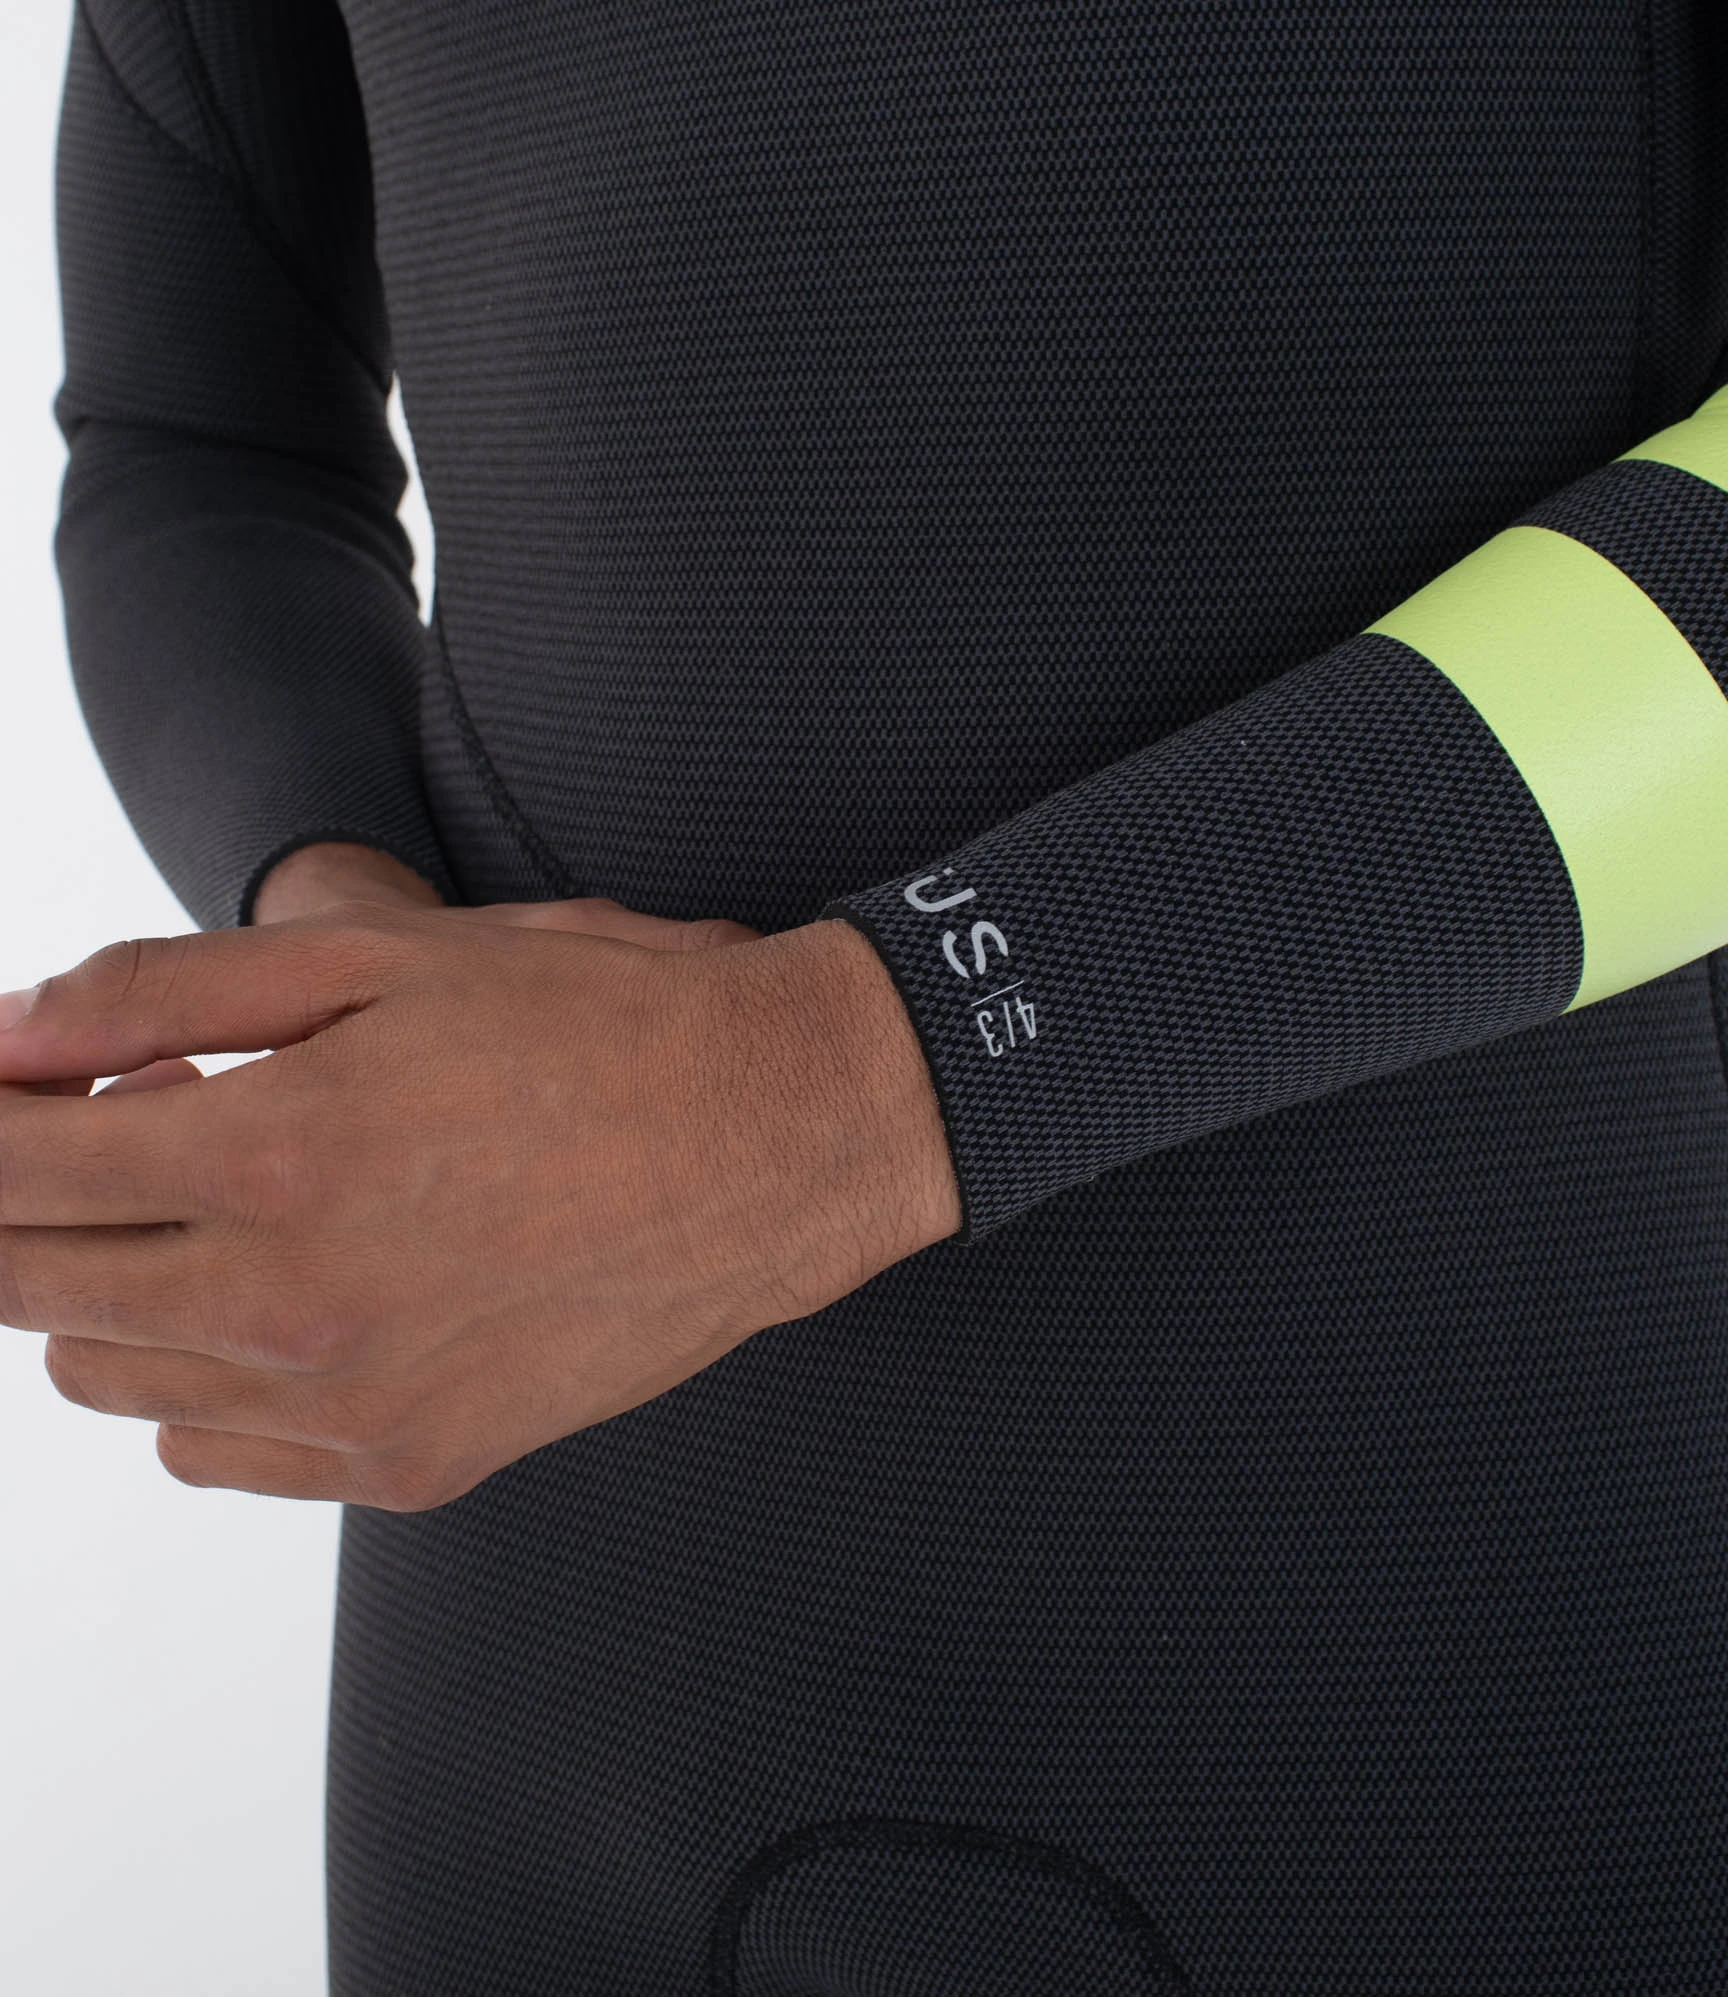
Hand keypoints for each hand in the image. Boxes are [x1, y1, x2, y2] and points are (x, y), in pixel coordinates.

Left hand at [0, 903, 959, 1507]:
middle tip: (131, 1111)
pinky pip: (211, 1450)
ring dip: (114, 1277)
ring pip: (107, 1374)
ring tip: (227, 1188)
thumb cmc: (601, 1021)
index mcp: (274, 1158)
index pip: (7, 1168)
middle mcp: (295, 1310)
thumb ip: (163, 992)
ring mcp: (353, 1410)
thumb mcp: (385, 958)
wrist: (781, 1138)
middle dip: (26, 1195)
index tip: (14, 1090)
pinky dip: (203, 1373)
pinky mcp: (412, 1466)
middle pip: (27, 1283)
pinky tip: (289, 1285)